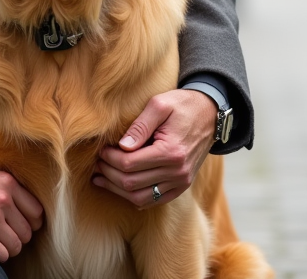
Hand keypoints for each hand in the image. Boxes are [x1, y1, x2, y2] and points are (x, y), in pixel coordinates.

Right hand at [0, 155, 42, 262]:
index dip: (32, 222)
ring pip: (16, 245)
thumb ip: (4, 187)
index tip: (22, 226)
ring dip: (8, 248)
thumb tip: (21, 203)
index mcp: (7, 183)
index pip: (37, 211)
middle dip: (18, 237)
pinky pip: (2, 254)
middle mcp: (2, 200)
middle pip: (28, 231)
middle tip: (6, 236)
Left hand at [93, 89, 215, 208]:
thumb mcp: (160, 105)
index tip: (101, 150)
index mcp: (171, 151)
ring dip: (117, 190)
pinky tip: (121, 189)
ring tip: (101, 178)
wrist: (210, 115)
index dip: (110, 158)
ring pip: (140, 198)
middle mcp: (178, 172)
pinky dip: (135, 198)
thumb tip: (122, 145)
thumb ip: (140, 125)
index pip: (129, 164)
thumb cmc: (182, 105)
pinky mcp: (182, 186)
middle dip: (109, 174)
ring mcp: (181, 182)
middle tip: (97, 163)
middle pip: (132, 183)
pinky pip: (155, 201)